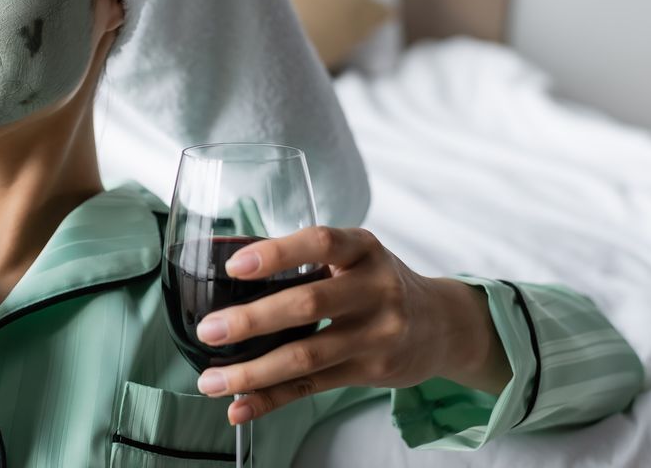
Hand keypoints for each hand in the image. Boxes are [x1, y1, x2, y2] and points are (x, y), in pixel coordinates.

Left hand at [192, 226, 512, 424]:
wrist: (441, 324)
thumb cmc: (378, 281)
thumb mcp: (355, 255)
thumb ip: (304, 257)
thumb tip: (225, 257)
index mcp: (363, 249)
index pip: (320, 243)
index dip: (277, 254)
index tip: (236, 265)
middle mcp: (375, 289)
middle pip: (308, 304)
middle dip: (253, 320)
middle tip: (209, 330)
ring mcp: (377, 334)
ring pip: (307, 355)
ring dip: (253, 371)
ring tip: (211, 379)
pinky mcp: (370, 371)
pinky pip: (313, 387)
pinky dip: (271, 399)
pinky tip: (240, 407)